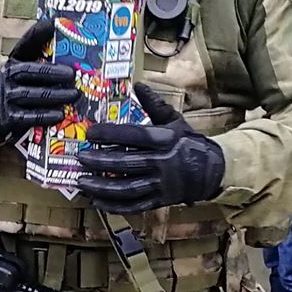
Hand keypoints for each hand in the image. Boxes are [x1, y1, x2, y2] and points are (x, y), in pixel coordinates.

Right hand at [0, 18, 76, 143]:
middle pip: (30, 71)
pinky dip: (45, 115)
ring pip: (32, 95)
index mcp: (14, 61)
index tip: (54, 24)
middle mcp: (8, 77)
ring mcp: (8, 97)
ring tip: (74, 95)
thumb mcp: (21, 68)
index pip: (25, 44)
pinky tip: (59, 114)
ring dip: (55, 95)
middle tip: (73, 74)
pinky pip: (29, 116)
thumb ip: (40, 57)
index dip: (38, 33)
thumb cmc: (13, 86)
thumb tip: (66, 40)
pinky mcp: (9, 118)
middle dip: (53, 72)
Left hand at [76, 86, 225, 213]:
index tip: (90, 133)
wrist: (211, 171)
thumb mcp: (175, 120)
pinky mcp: (159, 201)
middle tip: (80, 158)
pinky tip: (96, 202)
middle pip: (126, 163)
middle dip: (100, 162)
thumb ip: (154, 105)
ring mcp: (160, 185)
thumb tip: (138, 85)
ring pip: (127, 188)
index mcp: (164, 140)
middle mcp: (161, 163)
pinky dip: (114, 206)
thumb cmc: (188, 143)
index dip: (111, 134)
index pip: (134, 136)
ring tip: (82, 182)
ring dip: (102, 187)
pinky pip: (134, 206)